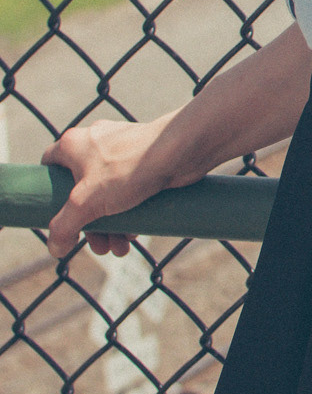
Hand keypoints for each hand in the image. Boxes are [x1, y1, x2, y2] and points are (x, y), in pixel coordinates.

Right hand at [41, 115, 175, 260]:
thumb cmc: (130, 168)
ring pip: (107, 195)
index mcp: (73, 145)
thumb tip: (55, 248)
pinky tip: (136, 235)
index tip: (57, 215)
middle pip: (81, 191)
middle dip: (90, 224)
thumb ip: (64, 226)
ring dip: (111, 226)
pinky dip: (130, 214)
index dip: (49, 191)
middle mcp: (95, 144)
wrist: (181, 151)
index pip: (49, 165)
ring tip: (121, 249)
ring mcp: (121, 152)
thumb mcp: (86, 202)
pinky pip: (129, 192)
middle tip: (99, 247)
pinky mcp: (143, 162)